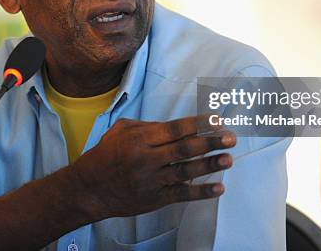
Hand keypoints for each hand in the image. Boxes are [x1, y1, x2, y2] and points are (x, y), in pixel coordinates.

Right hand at [69, 115, 235, 219]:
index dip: (197, 124)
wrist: (90, 189)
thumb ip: (148, 126)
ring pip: (185, 172)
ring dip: (209, 165)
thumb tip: (177, 126)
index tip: (217, 119)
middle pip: (183, 150)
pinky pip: (181, 195)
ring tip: (229, 159)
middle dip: (209, 143)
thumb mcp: (121, 130)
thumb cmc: (106, 154)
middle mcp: (146, 159)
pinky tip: (218, 187)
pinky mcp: (154, 199)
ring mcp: (151, 181)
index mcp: (139, 139)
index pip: (174, 129)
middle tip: (230, 137)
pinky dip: (200, 191)